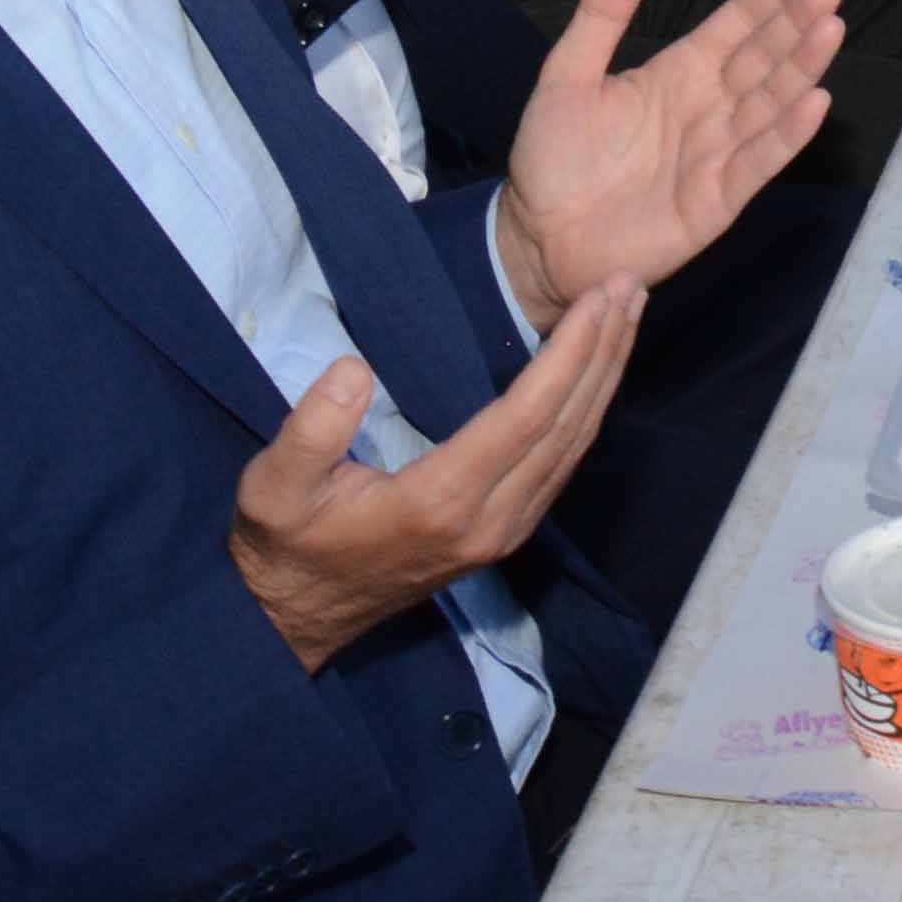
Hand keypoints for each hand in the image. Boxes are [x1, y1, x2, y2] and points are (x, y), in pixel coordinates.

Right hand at [226, 285, 641, 675]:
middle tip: (629, 286)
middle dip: (603, 351)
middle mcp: (489, 521)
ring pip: (574, 447)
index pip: (526, 417)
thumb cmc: (287, 542)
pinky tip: (598, 371)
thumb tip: (351, 370)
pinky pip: (563, 464)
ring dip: (604, 376)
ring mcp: (504, 532)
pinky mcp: (505, 533)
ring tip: (627, 314)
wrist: (296, 616)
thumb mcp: (273, 488)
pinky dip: (588, 409)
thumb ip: (309, 432)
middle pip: (566, 426)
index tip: (598, 299)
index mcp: (440, 502)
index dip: (568, 354)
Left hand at [490, 0, 853, 315]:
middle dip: (797, 22)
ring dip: (802, 66)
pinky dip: (787, 134)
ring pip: (771, 102)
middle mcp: (708, 108)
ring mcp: (717, 154)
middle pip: (763, 58)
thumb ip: (601, 17)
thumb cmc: (553, 160)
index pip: (735, 27)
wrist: (536, 242)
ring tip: (830, 29)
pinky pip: (758, 162)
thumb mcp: (567, 77)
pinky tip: (815, 102)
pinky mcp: (717, 201)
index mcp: (678, 74)